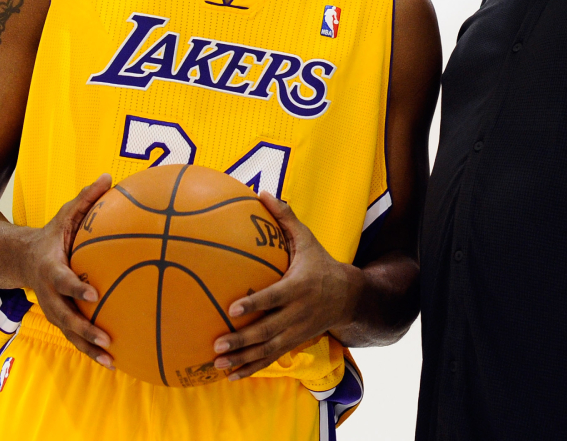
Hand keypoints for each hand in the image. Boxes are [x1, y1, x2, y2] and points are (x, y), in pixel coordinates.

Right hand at [22, 173, 114, 366]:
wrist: (20, 260)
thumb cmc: (52, 235)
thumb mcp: (65, 215)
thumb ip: (86, 199)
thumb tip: (108, 176)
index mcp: (51, 268)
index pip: (63, 280)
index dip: (75, 287)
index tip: (93, 294)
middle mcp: (48, 294)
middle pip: (65, 316)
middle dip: (84, 329)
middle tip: (106, 338)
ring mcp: (51, 310)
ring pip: (68, 334)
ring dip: (88, 349)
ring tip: (111, 361)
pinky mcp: (59, 319)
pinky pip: (74, 338)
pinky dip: (89, 351)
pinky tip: (113, 362)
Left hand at [212, 192, 362, 379]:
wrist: (349, 297)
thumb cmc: (320, 263)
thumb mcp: (307, 239)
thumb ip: (285, 218)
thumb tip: (261, 192)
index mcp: (298, 287)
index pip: (274, 297)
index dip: (255, 305)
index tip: (232, 308)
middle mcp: (297, 313)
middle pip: (267, 330)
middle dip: (242, 340)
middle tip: (217, 344)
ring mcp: (295, 331)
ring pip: (267, 349)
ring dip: (242, 359)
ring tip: (218, 364)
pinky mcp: (294, 342)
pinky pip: (271, 359)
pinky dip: (251, 368)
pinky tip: (231, 375)